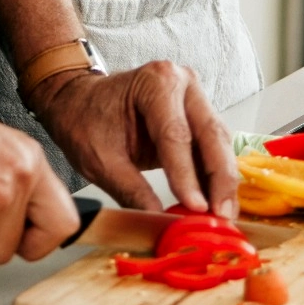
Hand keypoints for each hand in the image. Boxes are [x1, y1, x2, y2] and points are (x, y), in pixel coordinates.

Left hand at [29, 62, 239, 219]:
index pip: (176, 135)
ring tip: (224, 216)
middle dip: (219, 179)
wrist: (79, 101)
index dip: (187, 175)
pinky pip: (213, 148)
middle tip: (221, 216)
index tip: (196, 208)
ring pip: (219, 142)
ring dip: (223, 181)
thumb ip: (132, 190)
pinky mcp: (197, 116)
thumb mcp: (100, 160)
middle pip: (210, 135)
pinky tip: (218, 204)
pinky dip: (216, 177)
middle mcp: (182, 83)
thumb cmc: (86, 120)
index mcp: (155, 83)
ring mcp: (194, 97)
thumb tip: (159, 221)